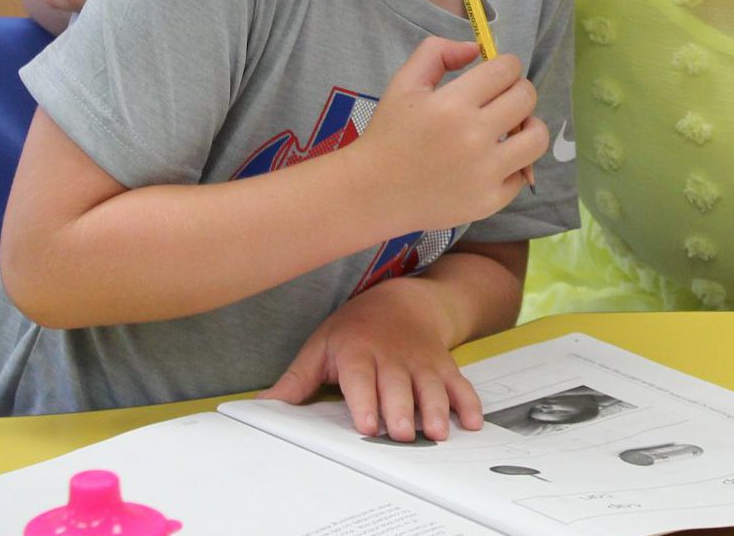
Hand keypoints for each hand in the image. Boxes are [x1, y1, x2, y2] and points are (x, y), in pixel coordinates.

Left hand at [261, 279, 483, 441]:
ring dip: (436, 410)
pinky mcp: (443, 366)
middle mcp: (393, 358)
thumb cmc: (355, 328)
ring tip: (437, 433)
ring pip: (431, 386)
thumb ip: (295, 380)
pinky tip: (471, 422)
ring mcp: (421, 362)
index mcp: (358, 353)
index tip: (366, 423)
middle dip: (401, 410)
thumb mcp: (321, 345)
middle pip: (398, 386)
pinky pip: (459, 384)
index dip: (364, 401)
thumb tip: (261, 406)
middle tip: (402, 434)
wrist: (403, 299)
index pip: (360, 378)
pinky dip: (468, 402)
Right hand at [354, 38, 549, 234]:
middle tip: (502, 99)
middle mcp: (473, 137)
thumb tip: (477, 48)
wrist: (373, 193)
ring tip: (511, 128)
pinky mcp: (489, 201)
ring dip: (529, 126)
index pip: (506, 70)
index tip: (497, 74)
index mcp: (452, 105)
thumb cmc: (389, 134)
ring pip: (537, 137)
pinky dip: (513, 165)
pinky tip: (493, 161)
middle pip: (526, 98)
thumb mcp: (403, 83)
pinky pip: (523, 174)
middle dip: (518, 91)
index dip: (506, 66)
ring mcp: (484, 173)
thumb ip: (438, 52)